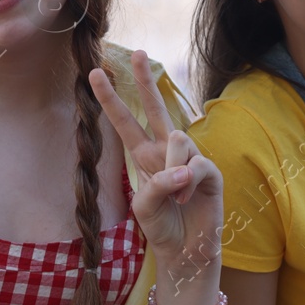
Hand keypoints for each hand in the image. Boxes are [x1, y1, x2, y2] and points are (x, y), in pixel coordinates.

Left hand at [88, 50, 221, 278]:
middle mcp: (167, 151)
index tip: (94, 73)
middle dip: (145, 80)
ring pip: (178, 139)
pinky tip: (186, 200)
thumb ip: (157, 182)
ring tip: (175, 196)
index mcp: (144, 156)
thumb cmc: (161, 228)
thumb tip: (184, 166)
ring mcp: (190, 159)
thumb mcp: (145, 206)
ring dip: (173, 169)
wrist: (185, 252)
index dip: (111, 99)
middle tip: (137, 52)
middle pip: (156, 107)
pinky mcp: (210, 172)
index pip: (125, 122)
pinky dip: (188, 183)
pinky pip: (197, 164)